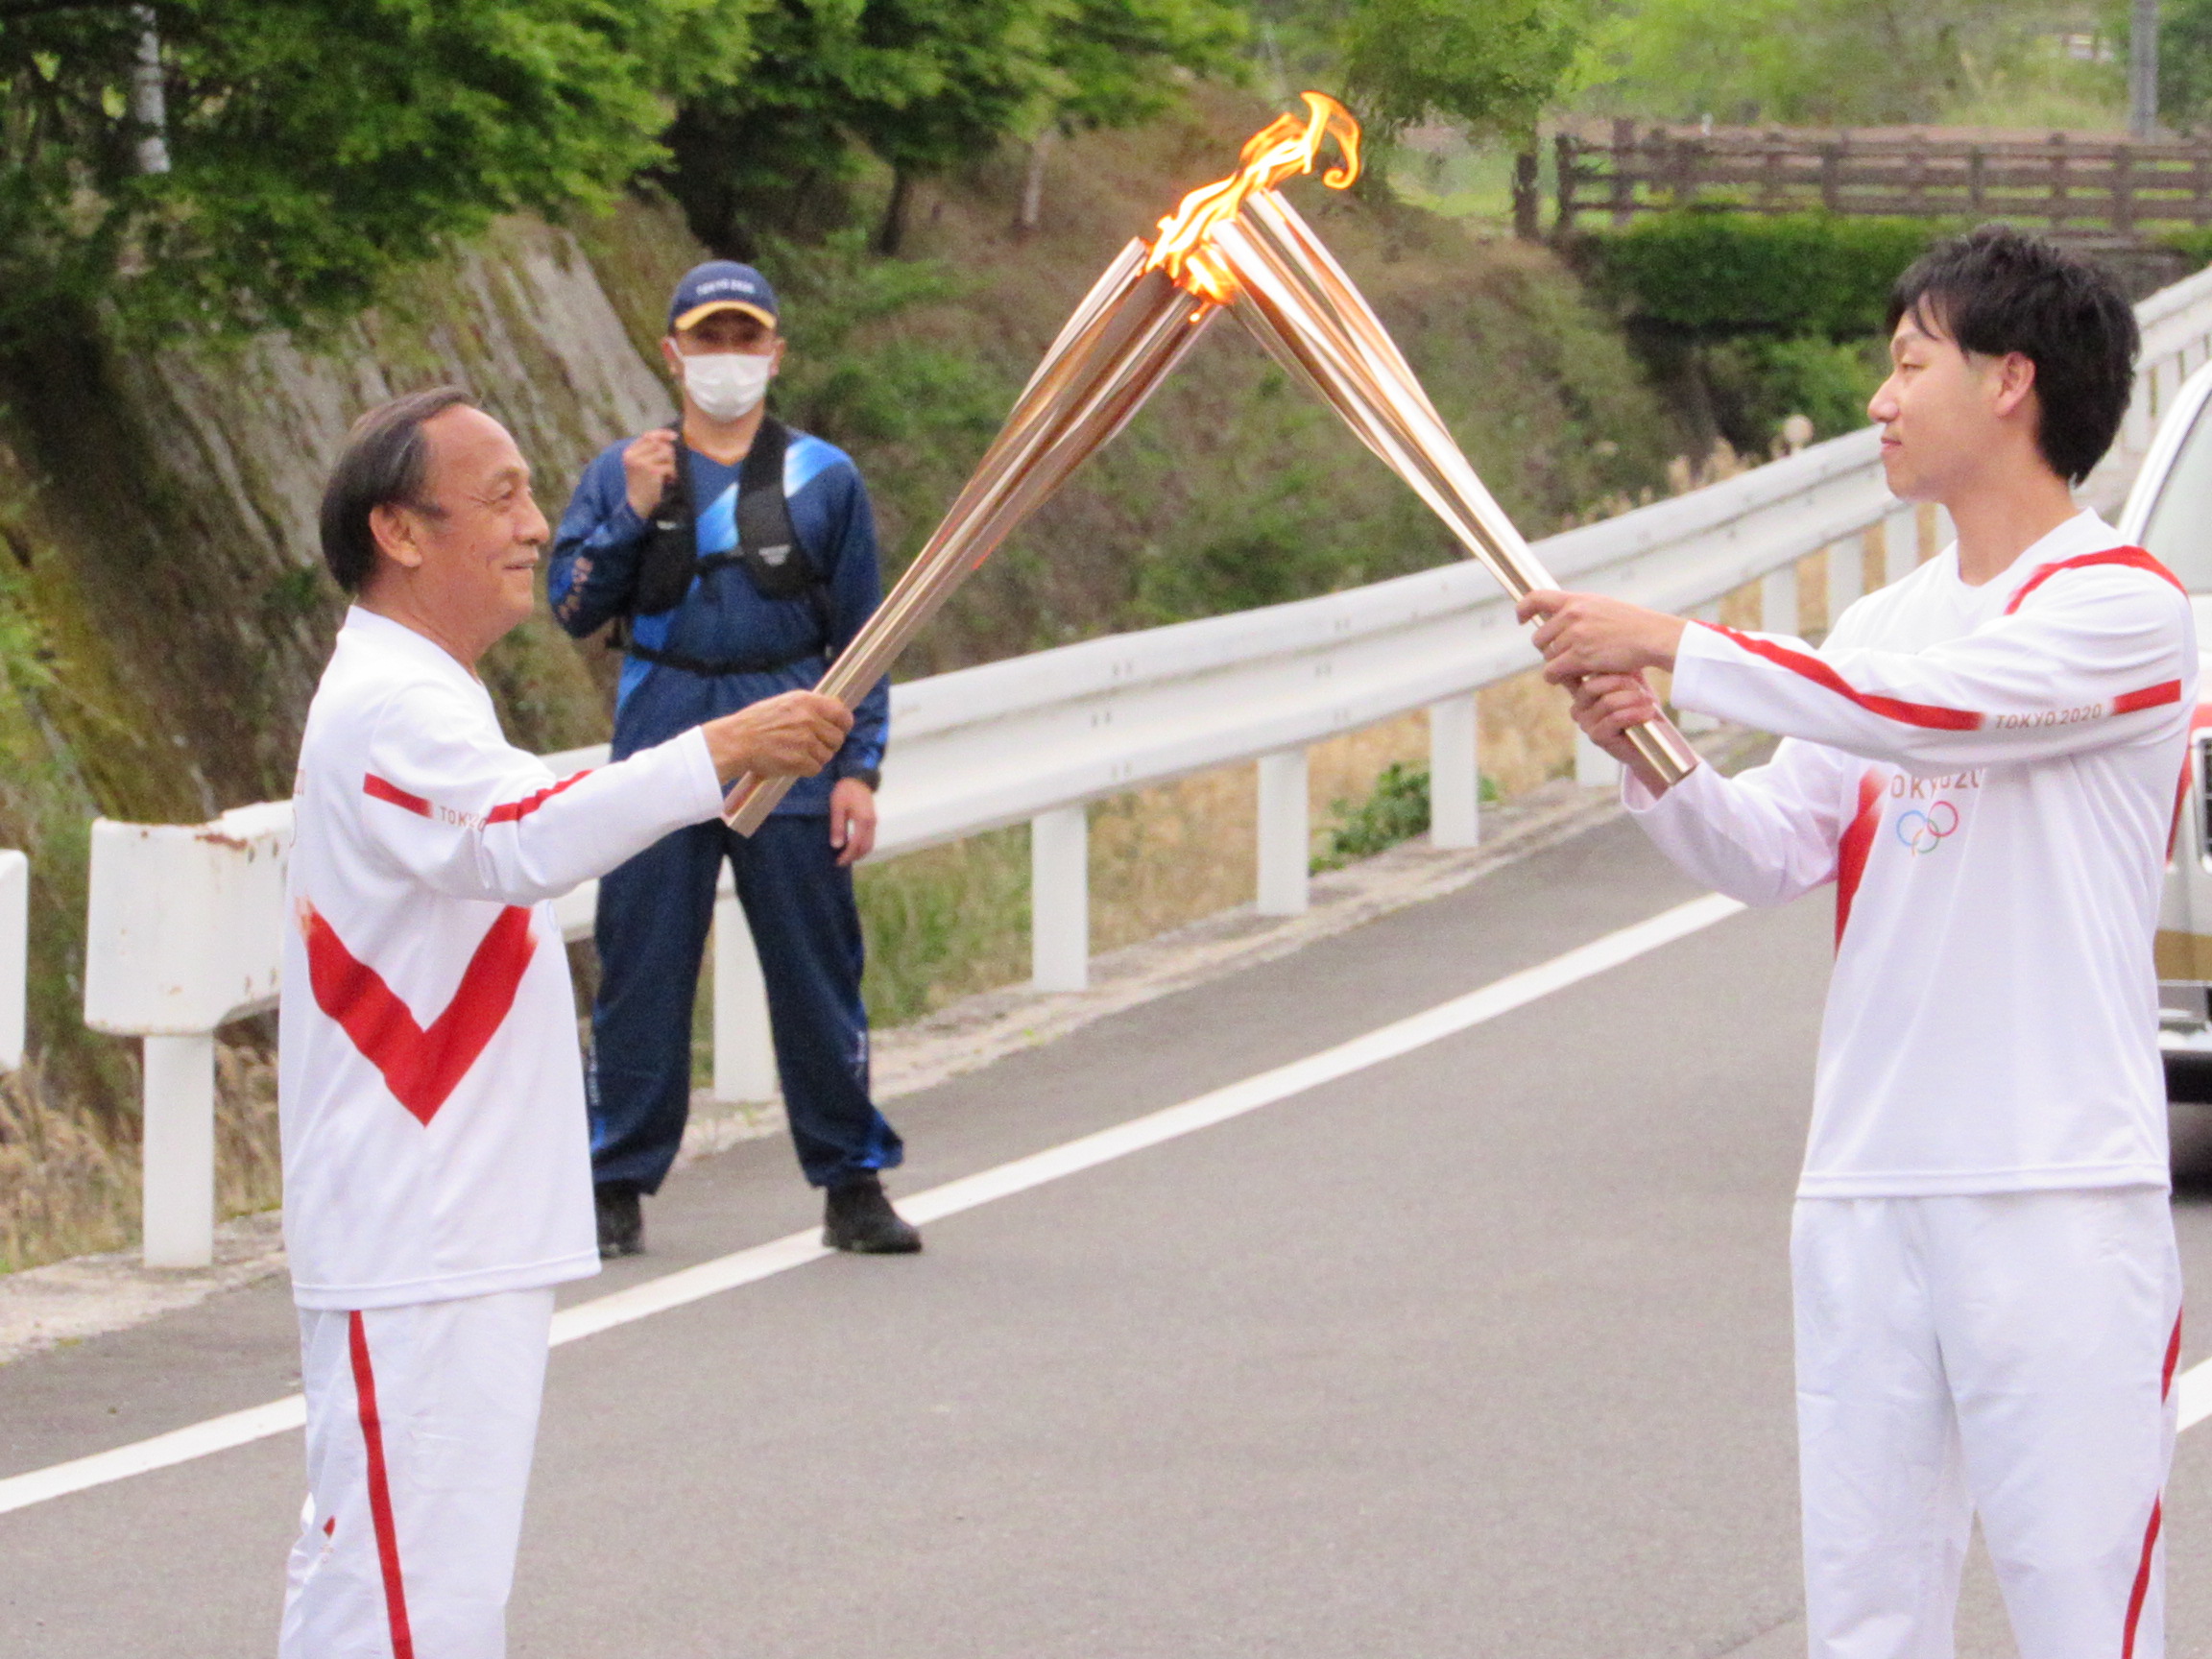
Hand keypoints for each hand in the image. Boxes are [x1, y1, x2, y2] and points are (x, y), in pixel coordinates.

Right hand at [623, 428, 678, 517]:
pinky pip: (670, 466)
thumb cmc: (642, 483)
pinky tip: (669, 480)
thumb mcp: (640, 464)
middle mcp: (633, 455)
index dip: (662, 434)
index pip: (648, 436)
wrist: (637, 503)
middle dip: (670, 453)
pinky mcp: (652, 471)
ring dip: (672, 464)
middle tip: (670, 466)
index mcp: (629, 452)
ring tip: (669, 474)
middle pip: (659, 443)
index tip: (674, 436)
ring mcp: (641, 463)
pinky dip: (673, 473)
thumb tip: (669, 437)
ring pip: (666, 453)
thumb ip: (650, 451)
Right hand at [702, 692, 851, 782]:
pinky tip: (790, 763)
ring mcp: (805, 740)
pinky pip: (815, 768)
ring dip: (815, 758)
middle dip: (828, 745)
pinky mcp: (800, 760)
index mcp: (806, 701)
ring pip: (827, 755)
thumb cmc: (756, 723)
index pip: (842, 713)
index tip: (840, 730)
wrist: (736, 741)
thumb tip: (833, 712)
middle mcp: (809, 719)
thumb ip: (809, 707)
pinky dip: (805, 769)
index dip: (843, 724)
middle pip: (837, 738)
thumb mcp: (784, 703)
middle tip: (813, 747)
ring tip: (796, 754)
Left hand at [828, 777, 877, 866]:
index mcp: (863, 820)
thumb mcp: (837, 807)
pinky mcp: (872, 821)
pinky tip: (851, 846)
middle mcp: (871, 823)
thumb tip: (836, 846)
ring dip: (858, 853)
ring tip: (845, 856)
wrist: (858, 778)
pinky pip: (869, 838)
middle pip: (865, 848)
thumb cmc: (845, 791)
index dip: (847, 856)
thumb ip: (837, 826)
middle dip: (853, 857)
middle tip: (840, 862)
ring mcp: (873, 822)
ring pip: (869, 844)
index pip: (856, 845)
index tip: (837, 862)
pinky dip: (861, 846)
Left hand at [1517, 591, 1687, 683]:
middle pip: (1540, 637)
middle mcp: (1572, 615)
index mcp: (1576, 600)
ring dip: (1555, 666)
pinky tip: (1567, 680)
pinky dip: (1556, 678)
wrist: (1652, 636)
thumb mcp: (1603, 607)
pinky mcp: (1580, 656)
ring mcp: (1575, 635)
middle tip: (1563, 658)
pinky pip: (1553, 671)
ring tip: (1570, 670)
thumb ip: (1580, 611)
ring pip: (1547, 656)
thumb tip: (1559, 619)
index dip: (1523, 609)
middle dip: (1548, 650)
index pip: (1537, 598)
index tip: (1521, 619)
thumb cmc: (1632, 625)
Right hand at [1569, 672, 1689, 796]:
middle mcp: (1579, 707)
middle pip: (1592, 686)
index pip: (1577, 674)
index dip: (1595, 667)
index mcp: (1582, 692)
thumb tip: (1618, 643)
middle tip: (1641, 688)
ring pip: (1606, 702)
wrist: (1653, 741)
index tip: (1621, 668)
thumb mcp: (1631, 682)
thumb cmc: (1640, 709)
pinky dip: (1634, 714)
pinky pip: (1614, 719)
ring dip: (1632, 700)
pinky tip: (1647, 713)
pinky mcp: (1597, 737)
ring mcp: (1586, 723)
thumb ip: (1620, 666)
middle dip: (1621, 683)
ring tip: (1648, 701)